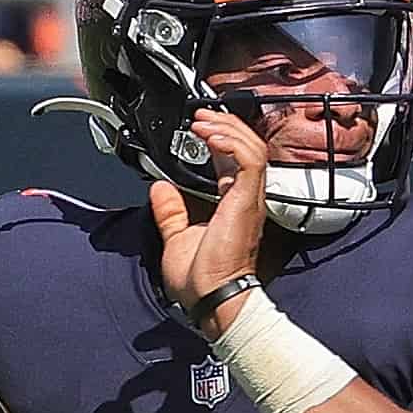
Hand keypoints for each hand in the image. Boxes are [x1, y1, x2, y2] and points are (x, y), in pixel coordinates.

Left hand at [149, 110, 267, 336]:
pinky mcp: (247, 201)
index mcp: (231, 204)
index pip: (234, 160)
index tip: (200, 126)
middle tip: (201, 115)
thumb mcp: (177, 237)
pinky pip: (249, 160)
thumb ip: (170, 211)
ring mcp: (249, 199)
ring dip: (226, 129)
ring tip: (202, 122)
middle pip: (247, 147)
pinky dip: (230, 143)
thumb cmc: (203, 280)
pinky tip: (210, 137)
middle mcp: (245, 199)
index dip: (220, 137)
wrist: (213, 298)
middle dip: (225, 125)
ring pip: (252, 147)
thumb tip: (160, 189)